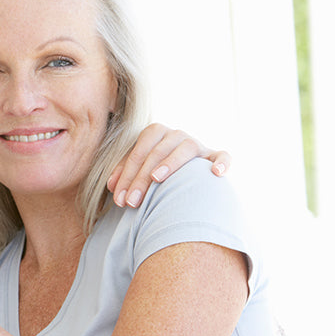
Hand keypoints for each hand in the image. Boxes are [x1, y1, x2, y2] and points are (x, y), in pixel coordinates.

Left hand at [106, 123, 230, 207]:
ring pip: (186, 147)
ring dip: (170, 162)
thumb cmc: (156, 172)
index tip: (119, 199)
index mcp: (156, 133)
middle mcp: (176, 135)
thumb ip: (125, 174)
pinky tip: (215, 173)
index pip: (138, 150)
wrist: (185, 175)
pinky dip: (222, 162)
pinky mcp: (215, 157)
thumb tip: (112, 186)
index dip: (126, 174)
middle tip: (132, 202)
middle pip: (157, 151)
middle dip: (141, 178)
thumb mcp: (138, 170)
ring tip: (156, 179)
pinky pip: (223, 156)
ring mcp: (198, 144)